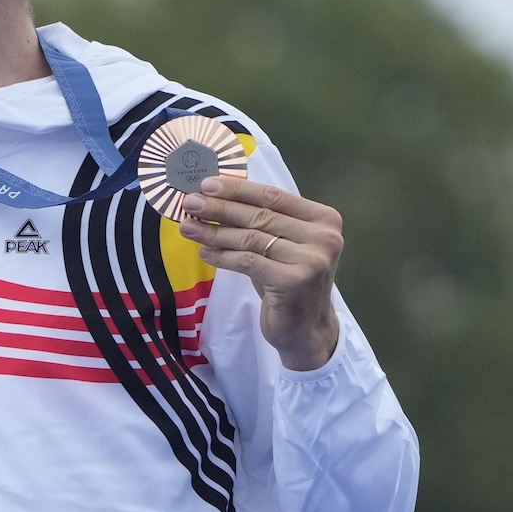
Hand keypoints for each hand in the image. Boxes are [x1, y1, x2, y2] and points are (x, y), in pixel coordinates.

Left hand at [177, 177, 342, 369]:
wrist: (306, 327)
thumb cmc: (287, 281)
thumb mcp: (281, 245)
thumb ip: (261, 221)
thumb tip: (214, 196)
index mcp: (324, 219)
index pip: (273, 196)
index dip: (238, 189)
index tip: (206, 183)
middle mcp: (324, 237)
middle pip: (260, 215)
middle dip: (220, 208)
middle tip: (190, 203)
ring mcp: (312, 259)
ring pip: (251, 238)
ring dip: (215, 232)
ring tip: (188, 227)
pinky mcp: (295, 281)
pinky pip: (248, 262)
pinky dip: (222, 256)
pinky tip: (204, 252)